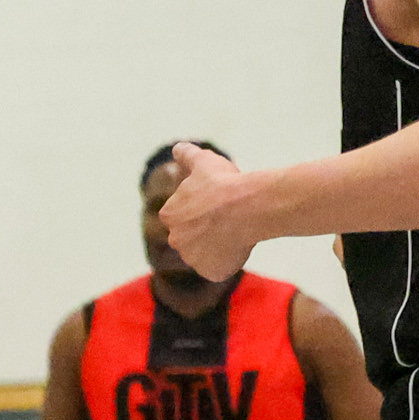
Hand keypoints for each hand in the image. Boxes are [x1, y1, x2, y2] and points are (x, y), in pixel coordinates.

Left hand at [155, 145, 262, 279]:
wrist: (249, 207)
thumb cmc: (225, 183)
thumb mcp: (204, 162)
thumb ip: (187, 155)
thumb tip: (178, 148)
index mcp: (169, 215)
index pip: (184, 216)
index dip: (204, 210)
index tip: (218, 204)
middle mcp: (175, 239)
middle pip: (193, 237)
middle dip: (209, 230)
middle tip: (229, 219)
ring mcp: (192, 258)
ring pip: (206, 254)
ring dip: (218, 246)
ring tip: (236, 231)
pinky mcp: (210, 271)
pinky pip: (218, 269)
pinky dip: (228, 262)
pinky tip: (239, 246)